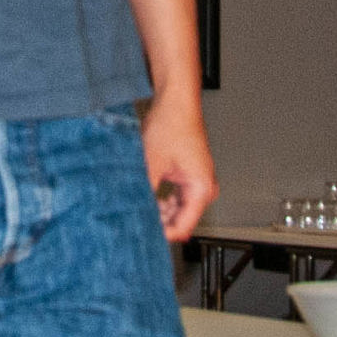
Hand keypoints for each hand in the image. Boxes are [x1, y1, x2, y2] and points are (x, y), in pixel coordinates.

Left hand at [140, 92, 217, 242]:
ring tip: (138, 204)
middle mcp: (204, 189)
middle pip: (180, 221)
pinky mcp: (189, 177)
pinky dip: (162, 200)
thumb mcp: (151, 165)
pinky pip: (176, 198)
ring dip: (158, 211)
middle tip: (134, 219)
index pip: (182, 228)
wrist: (176, 102)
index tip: (141, 233)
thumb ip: (144, 194)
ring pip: (177, 210)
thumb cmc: (171, 125)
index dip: (160, 233)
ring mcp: (197, 183)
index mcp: (201, 190)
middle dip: (158, 222)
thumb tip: (133, 214)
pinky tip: (147, 194)